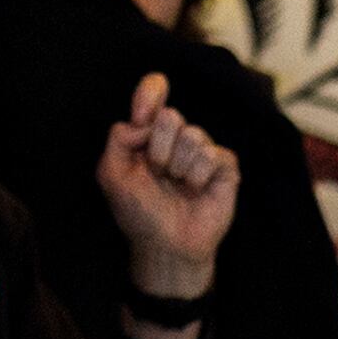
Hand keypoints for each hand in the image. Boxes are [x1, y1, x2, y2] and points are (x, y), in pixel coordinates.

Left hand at [98, 70, 236, 307]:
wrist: (166, 247)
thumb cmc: (139, 212)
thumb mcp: (112, 175)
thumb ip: (118, 138)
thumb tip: (142, 121)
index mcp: (149, 134)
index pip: (153, 93)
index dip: (151, 91)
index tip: (143, 113)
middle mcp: (177, 137)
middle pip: (170, 116)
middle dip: (158, 151)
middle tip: (157, 174)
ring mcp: (203, 150)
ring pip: (194, 135)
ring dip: (178, 168)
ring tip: (177, 186)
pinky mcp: (225, 167)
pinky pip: (214, 155)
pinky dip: (199, 177)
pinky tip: (196, 190)